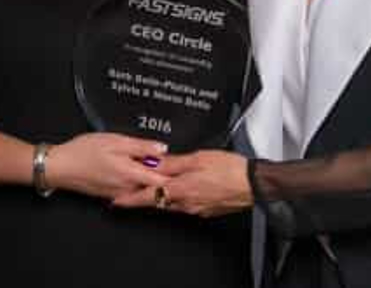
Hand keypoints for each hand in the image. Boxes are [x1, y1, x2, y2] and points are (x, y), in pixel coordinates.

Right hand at [46, 133, 167, 199]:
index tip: (183, 166)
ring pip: (142, 189)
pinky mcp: (111, 195)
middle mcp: (126, 189)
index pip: (162, 182)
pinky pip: (131, 190)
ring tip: (151, 163)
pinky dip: (137, 181)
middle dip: (164, 175)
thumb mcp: (115, 141)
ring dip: (150, 178)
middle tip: (169, 161)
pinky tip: (133, 169)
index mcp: (130, 174)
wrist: (59, 167)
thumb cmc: (83, 151)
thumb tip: (162, 148)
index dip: (175, 174)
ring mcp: (118, 194)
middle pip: (154, 186)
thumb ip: (141, 147)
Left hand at [113, 150, 251, 216]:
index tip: (117, 201)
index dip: (130, 199)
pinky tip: (186, 188)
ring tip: (163, 185)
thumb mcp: (198, 158)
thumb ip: (173, 162)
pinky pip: (186, 206)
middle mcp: (186, 202)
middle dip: (147, 196)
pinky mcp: (206, 211)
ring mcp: (196, 209)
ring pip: (172, 204)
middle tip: (136, 189)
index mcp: (181, 188)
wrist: (253, 184)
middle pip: (158, 201)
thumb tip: (154, 163)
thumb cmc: (230, 170)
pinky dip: (181, 198)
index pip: (147, 196)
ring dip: (164, 196)